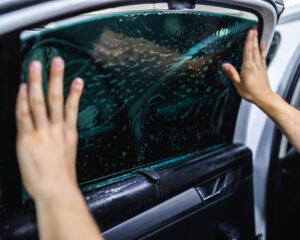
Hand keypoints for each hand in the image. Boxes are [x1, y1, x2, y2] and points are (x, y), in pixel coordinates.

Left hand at [16, 57, 83, 200]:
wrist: (56, 189)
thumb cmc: (62, 176)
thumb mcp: (68, 154)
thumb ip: (63, 139)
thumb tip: (61, 131)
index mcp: (69, 133)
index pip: (72, 107)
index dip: (75, 92)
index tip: (77, 80)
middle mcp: (57, 129)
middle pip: (57, 98)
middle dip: (57, 78)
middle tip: (57, 61)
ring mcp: (43, 132)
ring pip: (40, 101)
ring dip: (38, 82)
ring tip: (37, 65)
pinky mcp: (27, 138)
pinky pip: (24, 115)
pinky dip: (23, 100)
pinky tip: (22, 87)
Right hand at [222, 28, 272, 103]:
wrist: (263, 97)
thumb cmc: (250, 92)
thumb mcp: (237, 83)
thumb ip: (231, 73)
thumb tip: (225, 65)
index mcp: (248, 67)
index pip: (248, 51)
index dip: (248, 41)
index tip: (249, 32)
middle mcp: (255, 65)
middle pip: (254, 48)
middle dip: (253, 38)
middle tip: (253, 29)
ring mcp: (260, 66)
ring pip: (258, 51)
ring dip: (257, 41)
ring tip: (257, 33)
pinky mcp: (263, 69)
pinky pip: (262, 56)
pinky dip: (262, 49)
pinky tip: (263, 44)